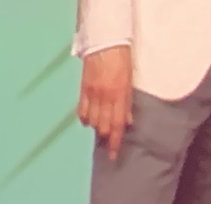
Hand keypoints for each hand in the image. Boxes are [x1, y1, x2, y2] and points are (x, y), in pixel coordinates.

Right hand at [78, 45, 132, 160]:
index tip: (112, 155)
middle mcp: (105, 97)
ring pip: (91, 120)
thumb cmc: (121, 60)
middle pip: (102, 126)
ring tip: (99, 129)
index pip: (117, 125)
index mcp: (119, 95)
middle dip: (105, 137)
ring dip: (96, 127)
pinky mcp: (83, 88)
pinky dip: (84, 118)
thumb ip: (127, 104)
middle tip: (107, 143)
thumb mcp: (129, 82)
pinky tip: (87, 121)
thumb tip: (127, 122)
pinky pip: (81, 109)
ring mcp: (93, 93)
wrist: (105, 42)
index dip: (114, 142)